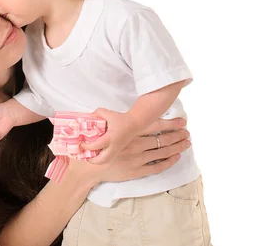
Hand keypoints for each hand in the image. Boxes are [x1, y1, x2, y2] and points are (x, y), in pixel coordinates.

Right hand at [71, 118, 189, 183]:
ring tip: (186, 142)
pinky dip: (168, 161)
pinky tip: (176, 157)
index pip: (154, 126)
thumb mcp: (99, 128)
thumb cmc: (95, 148)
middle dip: (177, 135)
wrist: (91, 168)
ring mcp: (138, 159)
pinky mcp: (138, 171)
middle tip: (187, 132)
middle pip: (162, 139)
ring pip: (162, 152)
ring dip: (176, 147)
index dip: (170, 123)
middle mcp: (136, 145)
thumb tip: (102, 108)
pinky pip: (157, 166)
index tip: (182, 121)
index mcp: (129, 134)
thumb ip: (104, 117)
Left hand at [81, 108, 138, 163]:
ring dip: (97, 161)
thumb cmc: (121, 119)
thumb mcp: (107, 113)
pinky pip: (109, 158)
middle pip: (102, 160)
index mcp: (110, 137)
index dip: (87, 146)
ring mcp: (116, 150)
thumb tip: (88, 117)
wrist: (134, 123)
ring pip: (106, 161)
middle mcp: (113, 146)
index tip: (81, 143)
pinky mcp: (117, 150)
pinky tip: (96, 153)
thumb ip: (96, 113)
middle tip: (84, 155)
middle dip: (92, 160)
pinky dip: (101, 158)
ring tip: (89, 156)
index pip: (97, 145)